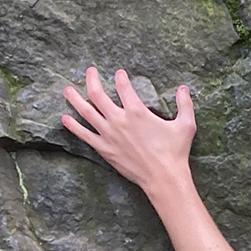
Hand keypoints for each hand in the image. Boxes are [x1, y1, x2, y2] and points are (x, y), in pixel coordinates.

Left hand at [61, 67, 196, 195]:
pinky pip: (83, 134)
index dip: (120, 77)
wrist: (163, 178)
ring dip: (74, 98)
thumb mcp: (186, 126)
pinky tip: (64, 118)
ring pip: (85, 111)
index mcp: (137, 112)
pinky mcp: (103, 148)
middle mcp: (118, 120)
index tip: (119, 74)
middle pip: (97, 94)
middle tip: (90, 72)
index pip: (123, 86)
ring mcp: (108, 134)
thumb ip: (184, 104)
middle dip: (91, 79)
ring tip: (67, 90)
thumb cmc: (175, 152)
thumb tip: (184, 88)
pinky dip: (72, 125)